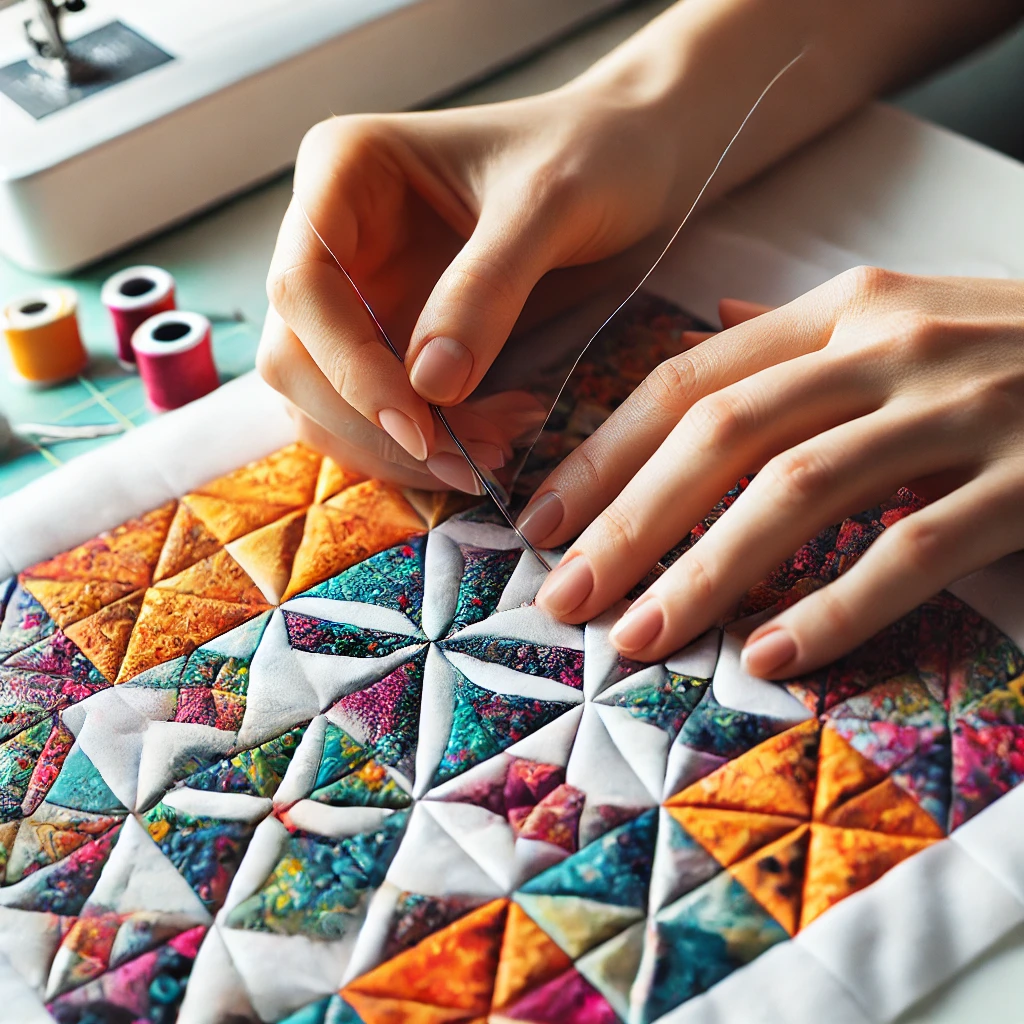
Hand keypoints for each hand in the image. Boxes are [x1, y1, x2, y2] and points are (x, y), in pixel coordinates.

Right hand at [256, 78, 686, 491]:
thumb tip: (427, 387)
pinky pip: (373, 413)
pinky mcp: (392, 340)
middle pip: (296, 356)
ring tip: (494, 456)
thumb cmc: (593, 154)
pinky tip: (491, 441)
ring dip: (398, 449)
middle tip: (472, 460)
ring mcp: (358, 293)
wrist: (633, 161)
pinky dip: (420, 447)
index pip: (303, 288)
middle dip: (375, 424)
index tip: (420, 427)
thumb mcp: (550, 205)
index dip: (350, 369)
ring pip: (325, 399)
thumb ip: (486, 288)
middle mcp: (333, 235)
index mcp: (343, 171)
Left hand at [527, 268, 1023, 675]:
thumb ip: (804, 335)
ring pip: (799, 489)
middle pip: (722, 434)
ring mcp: (964, 406)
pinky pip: (912, 550)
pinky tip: (771, 657)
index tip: (543, 519)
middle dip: (630, 520)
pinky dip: (834, 607)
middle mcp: (890, 344)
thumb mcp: (903, 317)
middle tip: (566, 595)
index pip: (688, 379)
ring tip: (641, 635)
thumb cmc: (1014, 349)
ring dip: (705, 570)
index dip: (604, 452)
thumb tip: (718, 322)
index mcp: (843, 310)